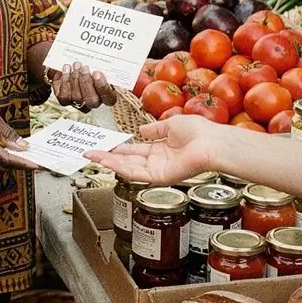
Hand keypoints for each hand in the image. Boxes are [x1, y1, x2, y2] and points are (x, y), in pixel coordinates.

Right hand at [0, 98, 38, 172]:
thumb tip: (22, 146)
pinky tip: (14, 153)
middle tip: (38, 161)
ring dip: (13, 162)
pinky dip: (4, 159)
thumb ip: (7, 133)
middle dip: (21, 165)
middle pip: (3, 166)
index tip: (37, 165)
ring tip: (29, 157)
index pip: (6, 159)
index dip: (23, 163)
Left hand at [47, 63, 115, 111]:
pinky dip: (65, 80)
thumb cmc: (88, 66)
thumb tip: (99, 64)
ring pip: (77, 97)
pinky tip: (67, 68)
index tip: (97, 73)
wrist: (70, 66)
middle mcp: (93, 102)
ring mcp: (78, 103)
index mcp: (106, 95)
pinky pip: (64, 95)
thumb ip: (101, 68)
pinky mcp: (65, 100)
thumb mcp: (98, 66)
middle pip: (92, 100)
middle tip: (84, 68)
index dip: (103, 87)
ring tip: (76, 65)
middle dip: (87, 82)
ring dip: (76, 79)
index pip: (109, 98)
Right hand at [87, 114, 220, 181]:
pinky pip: (136, 173)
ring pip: (128, 168)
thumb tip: (141, 130)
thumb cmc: (199, 132)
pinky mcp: (160, 177)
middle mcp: (157, 162)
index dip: (118, 148)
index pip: (134, 150)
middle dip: (108, 156)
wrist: (212, 142)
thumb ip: (155, 130)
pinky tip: (108, 161)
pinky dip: (120, 167)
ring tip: (92, 156)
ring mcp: (158, 170)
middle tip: (90, 153)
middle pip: (127, 160)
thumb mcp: (171, 125)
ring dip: (109, 162)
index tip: (104, 144)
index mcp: (161, 150)